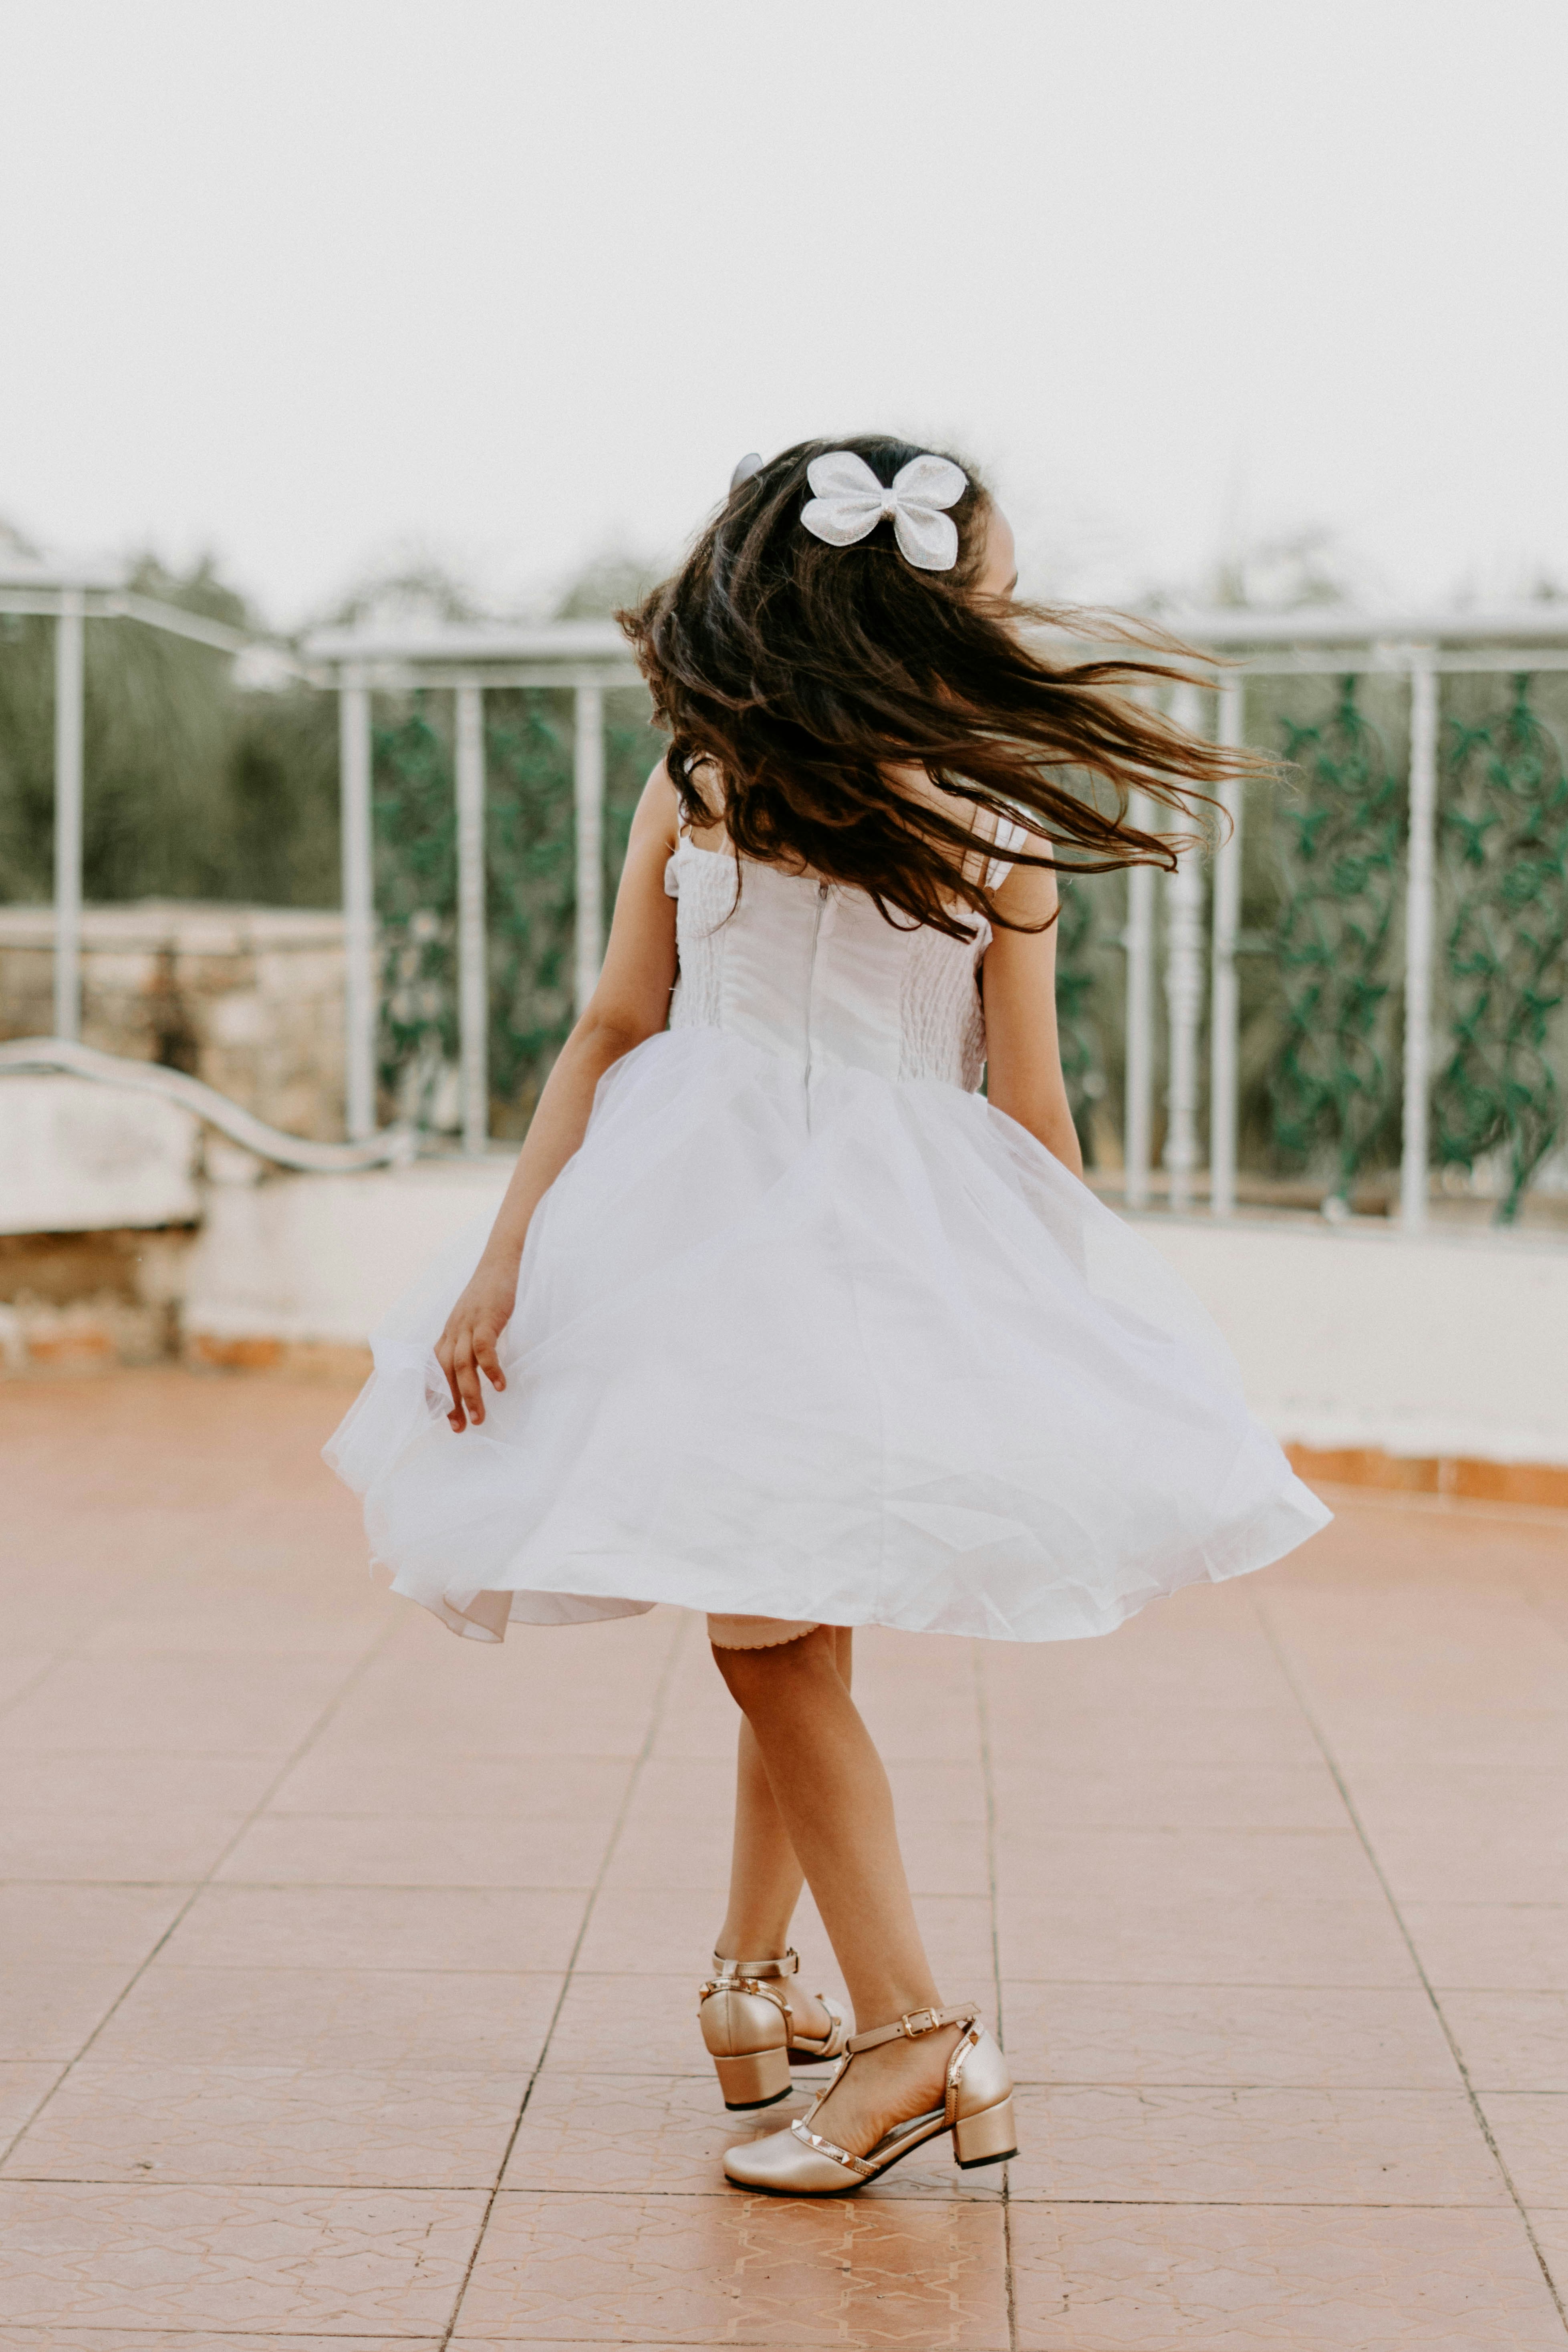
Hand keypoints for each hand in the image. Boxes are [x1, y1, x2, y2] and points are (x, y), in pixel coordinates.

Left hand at [435, 1253, 518, 1430]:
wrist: (503, 1256)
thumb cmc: (494, 1288)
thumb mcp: (478, 1316)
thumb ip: (475, 1338)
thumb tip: (481, 1366)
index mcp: (450, 1331)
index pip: (432, 1368)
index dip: (435, 1394)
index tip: (443, 1418)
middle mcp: (453, 1329)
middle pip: (442, 1373)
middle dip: (449, 1403)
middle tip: (459, 1428)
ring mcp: (468, 1323)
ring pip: (459, 1366)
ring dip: (468, 1395)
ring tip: (479, 1419)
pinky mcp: (486, 1316)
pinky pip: (483, 1348)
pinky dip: (489, 1370)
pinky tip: (500, 1387)